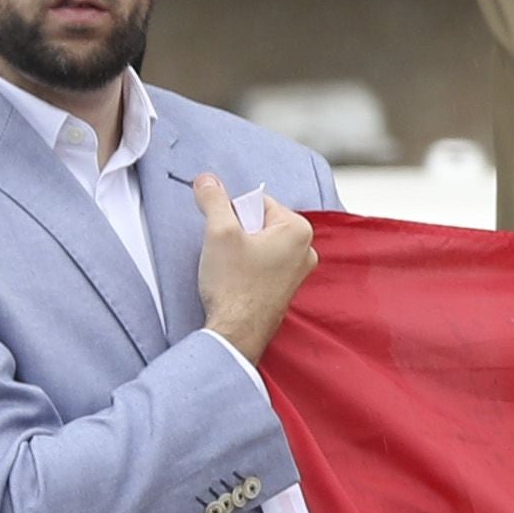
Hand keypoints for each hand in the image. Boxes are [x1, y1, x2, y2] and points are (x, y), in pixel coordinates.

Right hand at [193, 177, 313, 358]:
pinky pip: (262, 264)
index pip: (257, 202)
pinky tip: (235, 281)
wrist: (237, 333)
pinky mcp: (285, 288)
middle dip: (237, 231)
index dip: (232, 213)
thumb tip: (207, 179)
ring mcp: (298, 271)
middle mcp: (306, 249)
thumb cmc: (234, 285)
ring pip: (259, 244)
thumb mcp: (218, 231)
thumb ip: (213, 199)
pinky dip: (246, 267)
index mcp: (299, 230)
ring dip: (239, 249)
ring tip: (231, 268)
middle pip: (259, 222)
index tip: (224, 233)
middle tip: (226, 252)